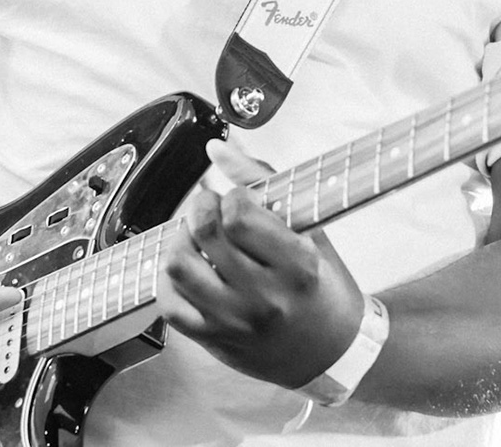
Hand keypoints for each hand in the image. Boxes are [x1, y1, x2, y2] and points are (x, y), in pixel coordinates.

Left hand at [157, 139, 365, 388]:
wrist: (332, 353)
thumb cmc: (323, 288)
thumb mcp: (310, 230)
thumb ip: (263, 182)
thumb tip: (219, 147)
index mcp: (297, 266)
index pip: (240, 216)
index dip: (232, 195)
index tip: (239, 197)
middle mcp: (265, 298)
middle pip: (204, 236)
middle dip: (200, 207)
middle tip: (210, 207)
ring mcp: (236, 322)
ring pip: (179, 268)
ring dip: (180, 240)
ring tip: (196, 236)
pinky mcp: (215, 340)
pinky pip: (170, 305)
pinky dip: (169, 279)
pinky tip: (188, 266)